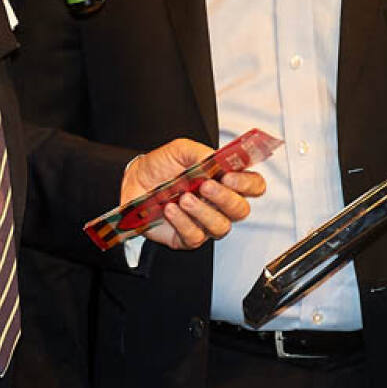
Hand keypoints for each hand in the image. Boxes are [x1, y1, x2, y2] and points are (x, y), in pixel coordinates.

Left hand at [121, 138, 266, 249]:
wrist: (133, 181)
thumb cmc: (160, 166)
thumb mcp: (180, 150)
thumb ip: (200, 152)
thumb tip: (214, 160)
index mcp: (223, 180)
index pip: (252, 185)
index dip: (248, 183)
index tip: (230, 176)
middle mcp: (218, 204)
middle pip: (241, 209)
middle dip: (226, 198)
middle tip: (207, 186)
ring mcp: (204, 222)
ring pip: (221, 226)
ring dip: (204, 211)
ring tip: (185, 198)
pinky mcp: (187, 237)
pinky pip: (195, 236)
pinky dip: (183, 222)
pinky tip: (171, 209)